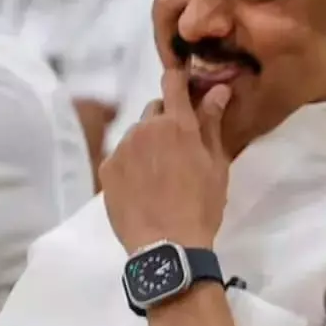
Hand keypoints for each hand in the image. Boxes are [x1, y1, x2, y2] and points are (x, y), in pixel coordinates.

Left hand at [100, 70, 231, 253]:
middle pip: (154, 109)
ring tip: (161, 172)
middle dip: (167, 118)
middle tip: (180, 146)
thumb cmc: (201, 205)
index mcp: (177, 124)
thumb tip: (218, 90)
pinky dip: (133, 162)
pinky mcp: (106, 169)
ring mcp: (122, 148)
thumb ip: (212, 123)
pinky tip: (144, 185)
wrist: (166, 246)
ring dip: (149, 141)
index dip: (179, 79)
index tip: (187, 86)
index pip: (173, 82)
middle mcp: (145, 128)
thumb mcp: (216, 164)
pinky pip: (122, 155)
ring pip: (137, 133)